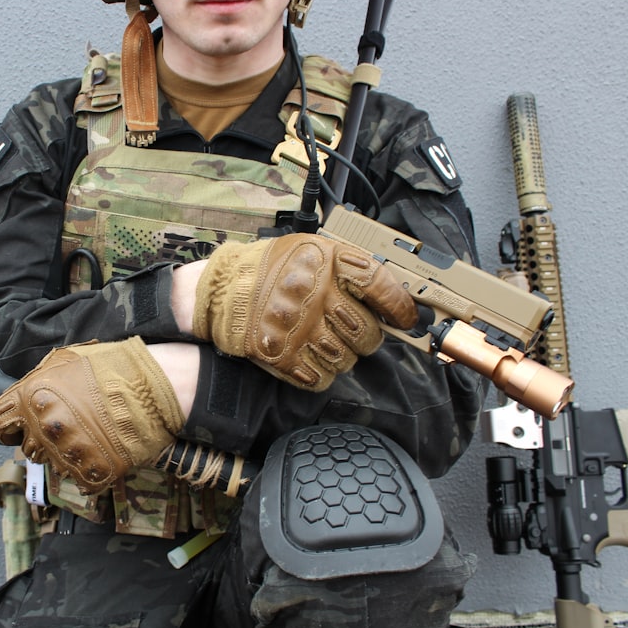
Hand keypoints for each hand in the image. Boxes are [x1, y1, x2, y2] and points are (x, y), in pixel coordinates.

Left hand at [0, 337, 185, 493]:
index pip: (0, 424)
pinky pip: (80, 478)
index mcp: (32, 398)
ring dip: (68, 453)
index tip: (17, 428)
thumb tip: (25, 397)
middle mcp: (45, 428)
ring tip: (92, 434)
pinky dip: (90, 468)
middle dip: (42, 439)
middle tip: (69, 425)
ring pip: (55, 464)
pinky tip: (103, 448)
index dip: (10, 426)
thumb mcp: (65, 361)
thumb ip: (37, 381)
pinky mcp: (91, 471)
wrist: (155, 386)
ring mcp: (68, 452)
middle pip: (28, 448)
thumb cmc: (113, 367)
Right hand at [192, 233, 416, 390]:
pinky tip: (311, 358)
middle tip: (358, 334)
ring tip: (328, 344)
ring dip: (342, 356)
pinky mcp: (280, 355)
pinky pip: (318, 378)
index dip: (399, 306)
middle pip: (366, 332)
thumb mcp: (311, 250)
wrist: (223, 289)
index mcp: (325, 262)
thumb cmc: (271, 269)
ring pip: (346, 359)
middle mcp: (313, 294)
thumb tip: (393, 295)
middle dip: (368, 338)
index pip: (379, 284)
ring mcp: (297, 327)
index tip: (405, 318)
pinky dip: (320, 373)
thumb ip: (349, 266)